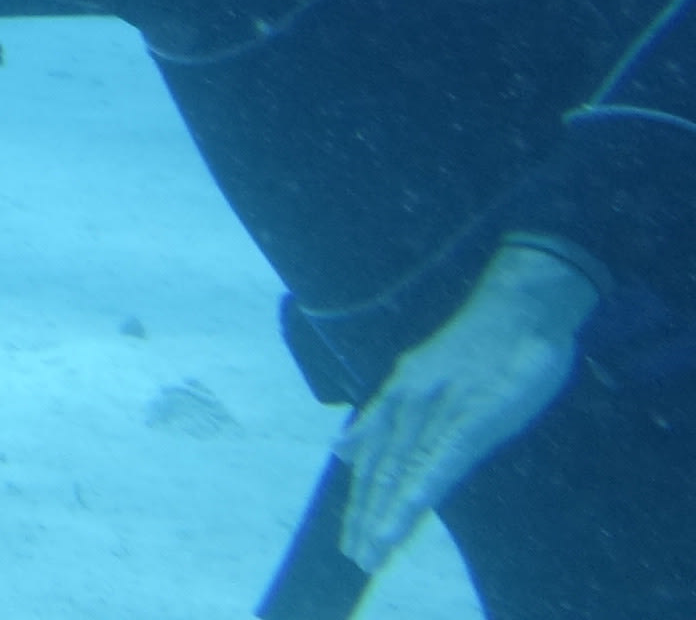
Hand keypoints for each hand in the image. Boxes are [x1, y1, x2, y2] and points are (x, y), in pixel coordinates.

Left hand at [333, 239, 599, 570]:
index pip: (373, 458)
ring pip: (406, 468)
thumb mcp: (423, 378)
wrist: (519, 306)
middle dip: (367, 515)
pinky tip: (410, 511)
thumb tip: (342, 449)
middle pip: (382, 469)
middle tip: (355, 556)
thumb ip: (382, 417)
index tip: (353, 537)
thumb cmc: (480, 346)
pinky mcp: (473, 414)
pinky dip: (423, 485)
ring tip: (373, 550)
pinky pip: (442, 456)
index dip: (362, 499)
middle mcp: (409, 402)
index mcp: (399, 395)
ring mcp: (440, 408)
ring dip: (388, 512)